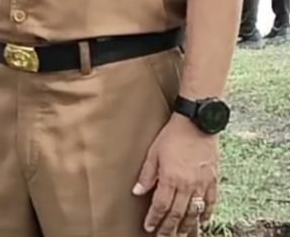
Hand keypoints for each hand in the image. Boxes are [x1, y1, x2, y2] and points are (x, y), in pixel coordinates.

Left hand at [133, 115, 218, 235]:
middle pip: (177, 214)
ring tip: (181, 235)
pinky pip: (211, 203)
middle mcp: (187, 185)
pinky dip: (206, 215)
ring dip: (187, 227)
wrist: (197, 123)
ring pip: (195, 213)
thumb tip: (137, 192)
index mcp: (170, 178)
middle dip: (169, 228)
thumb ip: (146, 175)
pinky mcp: (213, 181)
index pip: (161, 205)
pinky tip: (201, 223)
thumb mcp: (153, 152)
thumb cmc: (172, 136)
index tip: (149, 227)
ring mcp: (202, 184)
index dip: (154, 219)